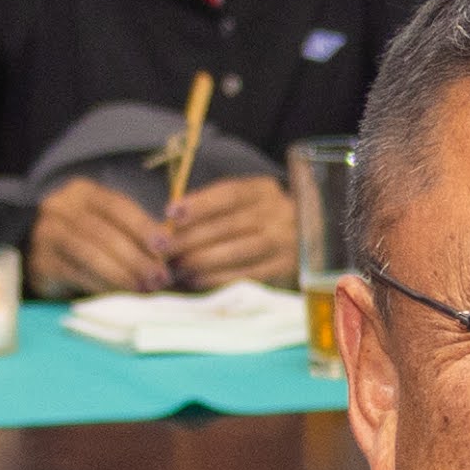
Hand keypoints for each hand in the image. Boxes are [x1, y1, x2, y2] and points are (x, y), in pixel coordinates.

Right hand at [29, 180, 175, 294]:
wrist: (45, 259)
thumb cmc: (89, 242)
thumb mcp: (111, 228)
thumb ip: (134, 234)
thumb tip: (170, 252)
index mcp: (82, 192)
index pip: (117, 206)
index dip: (143, 226)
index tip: (166, 247)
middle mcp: (59, 207)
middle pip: (104, 232)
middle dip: (136, 257)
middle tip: (160, 278)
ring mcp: (45, 233)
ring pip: (90, 254)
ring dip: (122, 274)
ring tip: (144, 289)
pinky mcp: (40, 262)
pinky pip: (76, 274)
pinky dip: (102, 286)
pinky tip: (121, 295)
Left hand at [163, 173, 293, 287]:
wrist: (308, 233)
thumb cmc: (260, 215)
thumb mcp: (245, 199)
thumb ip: (214, 206)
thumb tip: (173, 221)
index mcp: (263, 190)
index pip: (229, 194)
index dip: (199, 204)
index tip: (171, 213)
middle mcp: (277, 213)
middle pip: (228, 225)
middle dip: (190, 238)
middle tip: (161, 248)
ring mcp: (283, 242)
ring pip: (236, 251)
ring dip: (200, 260)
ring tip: (174, 266)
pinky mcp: (283, 267)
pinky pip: (245, 274)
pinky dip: (217, 278)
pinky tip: (195, 280)